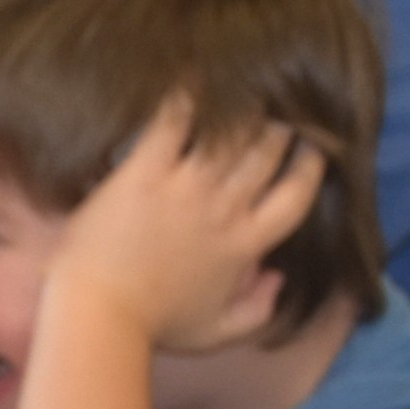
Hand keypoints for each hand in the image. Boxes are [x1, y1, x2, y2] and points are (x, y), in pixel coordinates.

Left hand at [46, 99, 320, 349]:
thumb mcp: (216, 333)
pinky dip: (185, 96)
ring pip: (232, 130)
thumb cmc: (153, 327)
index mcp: (246, 244)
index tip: (310, 147)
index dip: (309, 166)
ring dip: (241, 105)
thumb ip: (257, 310)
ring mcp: (187, 187)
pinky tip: (192, 75)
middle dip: (277, 124)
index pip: (296, 195)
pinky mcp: (145, 172)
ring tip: (240, 86)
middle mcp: (225, 209)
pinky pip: (173, 121)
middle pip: (268, 151)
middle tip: (272, 107)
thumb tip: (276, 278)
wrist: (98, 316)